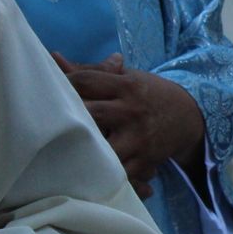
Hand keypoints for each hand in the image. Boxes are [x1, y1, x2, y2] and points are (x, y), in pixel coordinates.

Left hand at [54, 52, 204, 197]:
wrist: (189, 117)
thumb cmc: (148, 95)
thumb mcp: (126, 78)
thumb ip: (91, 72)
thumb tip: (54, 58)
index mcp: (126, 86)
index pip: (86, 81)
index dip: (61, 84)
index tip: (44, 91)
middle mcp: (131, 111)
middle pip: (90, 112)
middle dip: (65, 116)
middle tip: (43, 122)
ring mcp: (137, 138)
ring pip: (102, 147)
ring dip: (80, 150)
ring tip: (57, 153)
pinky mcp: (142, 161)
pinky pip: (117, 172)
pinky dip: (100, 175)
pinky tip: (80, 175)